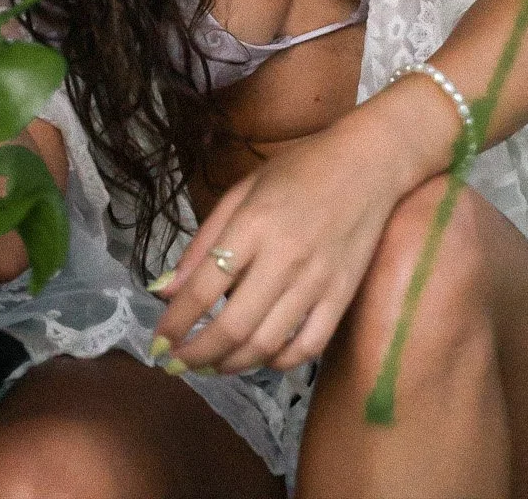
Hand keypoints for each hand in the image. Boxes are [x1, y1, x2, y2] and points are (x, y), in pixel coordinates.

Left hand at [151, 112, 417, 376]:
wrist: (369, 163)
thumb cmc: (299, 170)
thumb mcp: (243, 190)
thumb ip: (204, 241)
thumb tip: (165, 290)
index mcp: (253, 224)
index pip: (203, 288)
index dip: (175, 323)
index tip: (158, 342)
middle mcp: (284, 257)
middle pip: (232, 327)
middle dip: (197, 354)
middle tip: (178, 362)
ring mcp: (316, 280)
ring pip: (266, 344)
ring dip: (231, 365)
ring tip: (212, 365)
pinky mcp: (342, 296)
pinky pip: (308, 346)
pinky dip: (280, 362)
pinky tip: (262, 357)